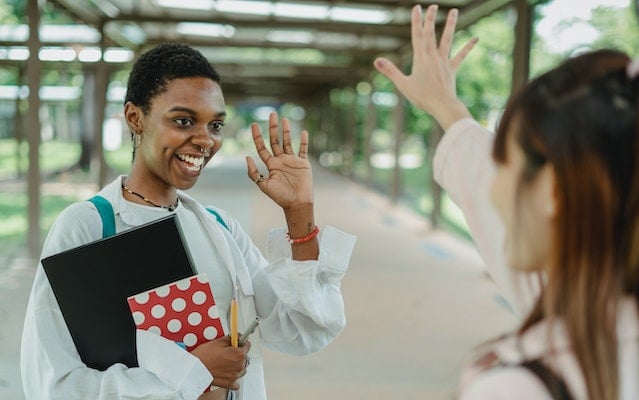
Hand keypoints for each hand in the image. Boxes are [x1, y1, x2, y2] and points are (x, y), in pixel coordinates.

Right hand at [190, 335, 250, 389]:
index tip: (238, 342)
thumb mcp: (218, 342)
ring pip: (241, 369)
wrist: (194, 369)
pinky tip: (227, 373)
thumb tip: (234, 337)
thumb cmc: (204, 356)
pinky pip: (236, 382)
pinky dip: (233, 377)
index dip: (241, 342)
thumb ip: (230, 339)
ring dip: (236, 365)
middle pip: (244, 357)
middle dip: (238, 354)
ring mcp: (234, 376)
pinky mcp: (229, 384)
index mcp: (238, 354)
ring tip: (226, 362)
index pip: (247, 345)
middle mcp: (239, 366)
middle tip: (228, 352)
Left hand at [246, 112, 313, 209]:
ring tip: (284, 119)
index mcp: (271, 164)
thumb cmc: (280, 196)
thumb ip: (254, 172)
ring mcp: (292, 161)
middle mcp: (281, 160)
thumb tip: (247, 157)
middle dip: (273, 128)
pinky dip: (303, 141)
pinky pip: (303, 150)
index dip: (257, 136)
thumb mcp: (263, 184)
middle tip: (271, 114)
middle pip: (275, 141)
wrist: (296, 204)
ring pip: (288, 142)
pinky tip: (302, 132)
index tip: (253, 124)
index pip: (262, 147)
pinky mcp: (303, 164)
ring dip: (286, 131)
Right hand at [373, 4, 476, 129]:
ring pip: (448, 39)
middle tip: (432, 5)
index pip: (417, 35)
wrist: (443, 106)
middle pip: (431, 34)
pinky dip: (468, 47)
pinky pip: (461, 56)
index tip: (417, 8)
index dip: (416, 21)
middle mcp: (433, 57)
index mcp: (420, 59)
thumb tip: (376, 60)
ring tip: (454, 11)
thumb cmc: (422, 97)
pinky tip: (476, 38)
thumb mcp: (403, 84)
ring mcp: (444, 62)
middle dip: (430, 18)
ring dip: (451, 24)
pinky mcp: (452, 69)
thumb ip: (390, 71)